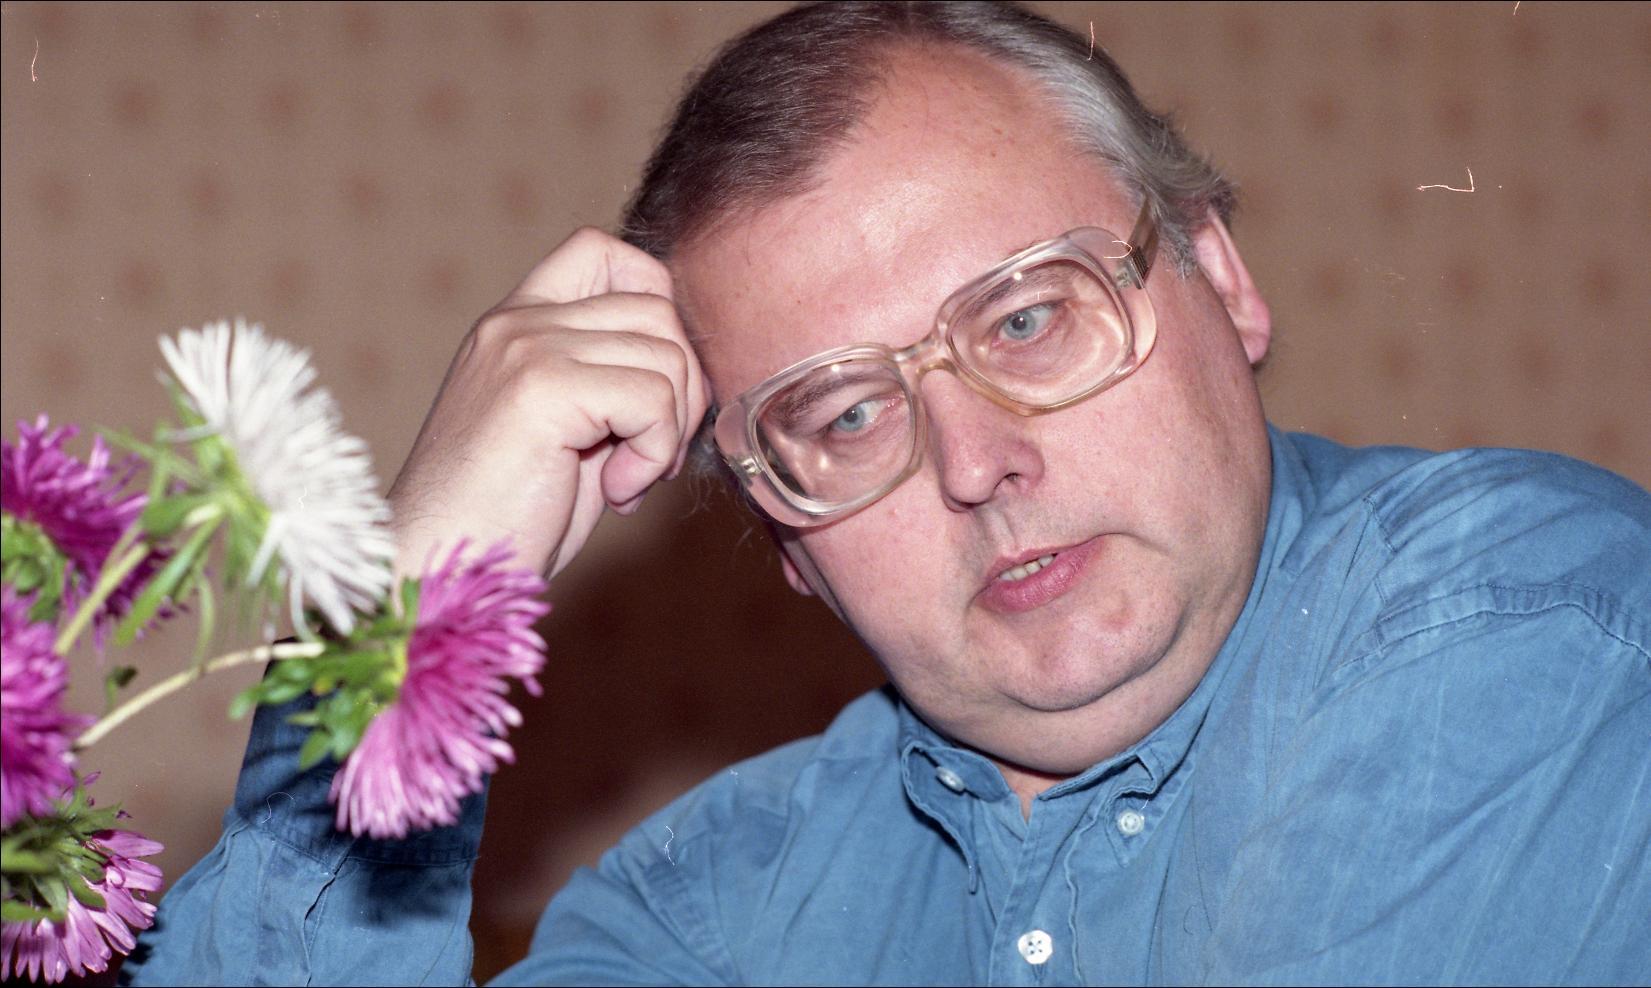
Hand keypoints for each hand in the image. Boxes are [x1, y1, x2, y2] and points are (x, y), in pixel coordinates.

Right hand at [387, 228, 710, 578]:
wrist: (442, 572)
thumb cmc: (505, 522)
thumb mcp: (565, 433)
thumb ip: (609, 383)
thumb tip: (691, 369)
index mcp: (516, 325)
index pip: (603, 251)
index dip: (655, 303)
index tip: (651, 386)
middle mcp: (517, 322)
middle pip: (657, 305)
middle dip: (682, 386)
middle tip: (651, 453)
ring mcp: (526, 347)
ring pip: (665, 353)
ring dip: (667, 430)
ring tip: (625, 478)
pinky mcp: (541, 387)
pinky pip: (652, 398)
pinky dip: (654, 455)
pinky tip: (615, 492)